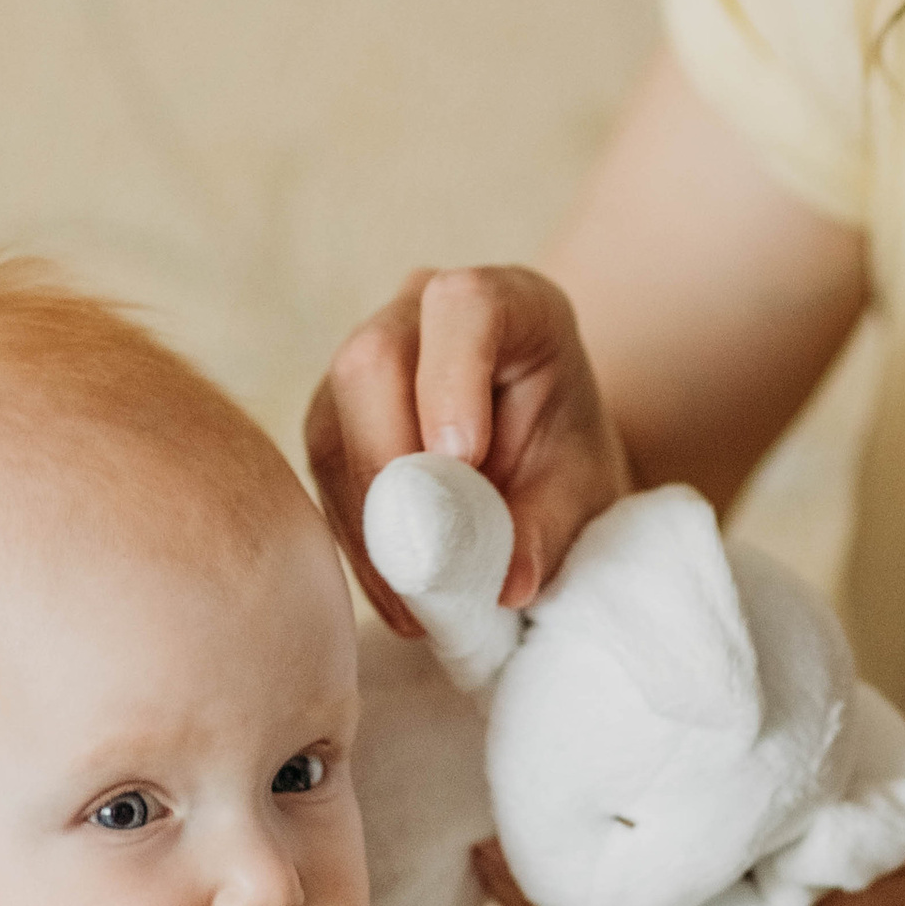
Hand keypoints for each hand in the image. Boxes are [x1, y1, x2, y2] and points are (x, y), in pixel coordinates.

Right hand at [307, 266, 630, 632]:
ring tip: (419, 604)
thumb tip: (506, 583)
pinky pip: (322, 475)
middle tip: (431, 557)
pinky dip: (359, 542)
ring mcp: (363, 366)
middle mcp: (417, 317)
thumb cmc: (565, 455)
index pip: (463, 305)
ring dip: (371, 522)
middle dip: (391, 464)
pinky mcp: (332, 421)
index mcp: (506, 301)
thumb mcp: (581, 488)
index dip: (451, 378)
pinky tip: (397, 595)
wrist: (538, 459)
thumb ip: (549, 525)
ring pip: (332, 424)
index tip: (463, 459)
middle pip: (370, 361)